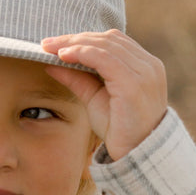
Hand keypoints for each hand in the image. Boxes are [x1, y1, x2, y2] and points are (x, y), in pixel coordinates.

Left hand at [41, 30, 167, 160]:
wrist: (135, 156)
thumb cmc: (118, 131)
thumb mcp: (95, 99)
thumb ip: (78, 79)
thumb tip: (52, 63)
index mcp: (144, 67)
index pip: (113, 42)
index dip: (84, 39)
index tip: (56, 44)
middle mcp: (149, 66)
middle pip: (108, 39)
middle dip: (75, 38)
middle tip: (46, 43)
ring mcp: (144, 73)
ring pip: (105, 45)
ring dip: (74, 43)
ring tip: (50, 48)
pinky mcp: (132, 84)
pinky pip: (104, 59)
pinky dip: (81, 53)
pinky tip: (62, 56)